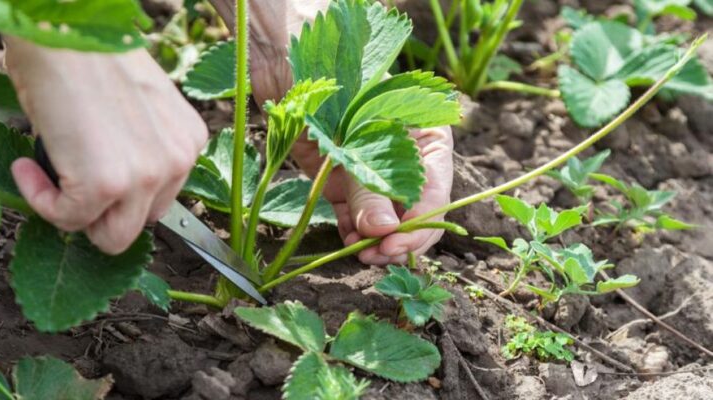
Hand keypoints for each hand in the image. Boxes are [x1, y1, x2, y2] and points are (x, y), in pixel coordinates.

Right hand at [4, 37, 207, 254]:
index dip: (120, 195)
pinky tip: (25, 166)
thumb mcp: (131, 107)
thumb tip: (106, 187)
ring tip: (47, 170)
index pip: (159, 199)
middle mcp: (177, 160)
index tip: (87, 175)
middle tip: (67, 178)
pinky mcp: (107, 184)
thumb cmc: (85, 51)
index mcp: (187, 141)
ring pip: (112, 236)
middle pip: (141, 223)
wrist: (61, 23)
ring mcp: (146, 175)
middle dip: (102, 210)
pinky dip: (40, 200)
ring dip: (74, 213)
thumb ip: (134, 146)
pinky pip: (68, 220)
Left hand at [212, 0, 455, 263]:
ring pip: (384, 219)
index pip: (436, 192)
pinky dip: (352, 232)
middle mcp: (402, 156)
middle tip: (378, 257)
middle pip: (413, 211)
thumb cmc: (333, 74)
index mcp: (425, 135)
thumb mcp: (356, 133)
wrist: (286, 50)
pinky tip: (347, 243)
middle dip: (399, 238)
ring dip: (375, 241)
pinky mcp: (340, 176)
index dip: (421, 224)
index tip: (397, 245)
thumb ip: (369, 183)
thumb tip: (383, 231)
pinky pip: (353, 214)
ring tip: (360, 254)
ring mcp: (370, 168)